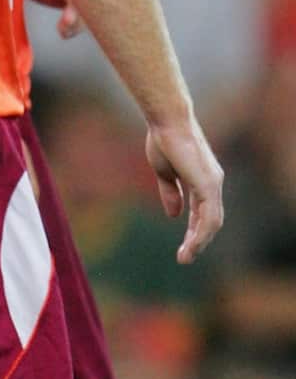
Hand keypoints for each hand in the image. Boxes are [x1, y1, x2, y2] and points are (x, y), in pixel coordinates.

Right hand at [145, 119, 224, 263]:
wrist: (167, 121)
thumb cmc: (164, 140)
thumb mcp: (165, 173)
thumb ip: (171, 193)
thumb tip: (174, 215)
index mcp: (204, 180)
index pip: (204, 212)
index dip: (194, 230)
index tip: (184, 247)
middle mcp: (213, 182)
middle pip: (211, 220)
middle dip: (198, 240)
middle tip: (185, 257)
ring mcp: (213, 183)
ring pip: (212, 222)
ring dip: (199, 242)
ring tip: (185, 257)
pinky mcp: (208, 184)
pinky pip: (208, 216)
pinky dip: (200, 233)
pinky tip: (190, 245)